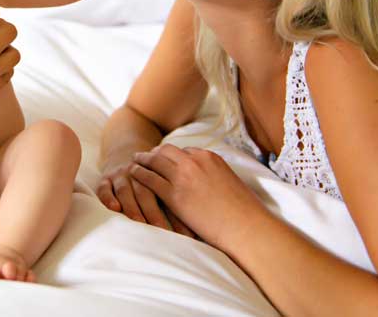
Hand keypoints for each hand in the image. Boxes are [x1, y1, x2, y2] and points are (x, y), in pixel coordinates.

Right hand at [97, 153, 193, 235]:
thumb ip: (181, 201)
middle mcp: (139, 173)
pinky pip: (105, 188)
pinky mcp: (106, 178)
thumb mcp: (171, 184)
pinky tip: (115, 208)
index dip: (175, 216)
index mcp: (159, 174)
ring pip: (126, 190)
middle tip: (162, 232)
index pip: (168, 195)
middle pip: (146, 192)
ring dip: (132, 207)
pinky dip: (108, 197)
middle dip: (154, 214)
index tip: (185, 235)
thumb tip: (199, 232)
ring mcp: (121, 175)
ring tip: (139, 223)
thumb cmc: (158, 180)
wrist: (133, 156)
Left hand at [130, 145, 269, 250]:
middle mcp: (194, 161)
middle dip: (154, 153)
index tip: (163, 158)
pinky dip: (139, 174)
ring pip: (155, 161)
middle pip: (166, 151)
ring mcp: (183, 176)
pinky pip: (150, 179)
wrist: (246, 227)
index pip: (183, 150)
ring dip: (143, 160)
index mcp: (209, 157)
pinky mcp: (174, 194)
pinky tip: (132, 175)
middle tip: (144, 156)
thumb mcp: (229, 183)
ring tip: (133, 162)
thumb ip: (215, 176)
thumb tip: (210, 182)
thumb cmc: (243, 212)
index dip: (171, 155)